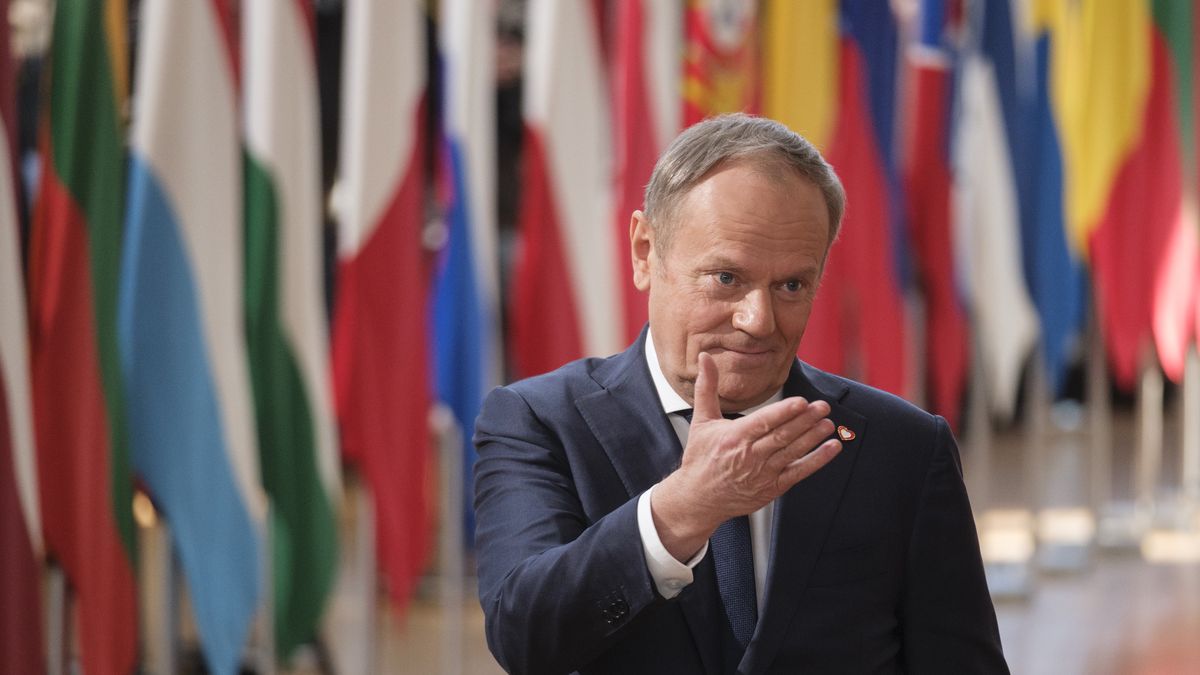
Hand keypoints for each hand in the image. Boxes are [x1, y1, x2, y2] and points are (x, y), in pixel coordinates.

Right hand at [651, 352, 842, 560]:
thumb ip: (706, 387)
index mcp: (734, 437)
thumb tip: (705, 357)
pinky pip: (799, 472)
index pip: (764, 422)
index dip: (785, 412)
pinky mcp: (772, 487)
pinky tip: (831, 447)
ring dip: (813, 437)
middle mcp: (750, 456)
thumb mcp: (700, 421)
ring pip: (793, 452)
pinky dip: (817, 460)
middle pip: (783, 436)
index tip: (802, 402)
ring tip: (828, 423)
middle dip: (805, 421)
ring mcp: (763, 473)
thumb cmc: (700, 458)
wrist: (698, 498)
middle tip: (823, 407)